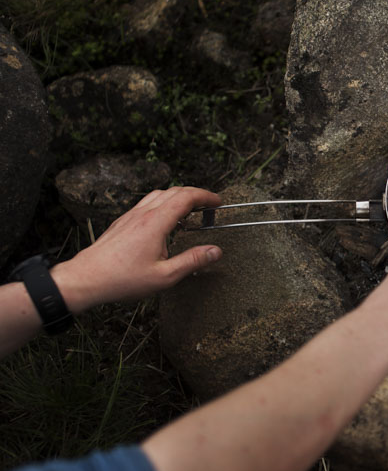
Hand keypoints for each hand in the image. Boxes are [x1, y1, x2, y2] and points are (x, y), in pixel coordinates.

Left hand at [52, 187, 221, 311]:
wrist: (85, 279)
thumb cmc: (122, 279)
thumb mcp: (164, 276)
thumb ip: (192, 261)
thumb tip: (215, 252)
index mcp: (156, 223)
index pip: (186, 197)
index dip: (205, 196)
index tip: (218, 202)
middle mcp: (143, 214)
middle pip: (174, 191)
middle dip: (195, 194)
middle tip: (209, 205)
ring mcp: (130, 216)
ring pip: (159, 194)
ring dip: (178, 197)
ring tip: (190, 210)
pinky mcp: (122, 222)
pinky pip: (147, 203)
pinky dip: (163, 204)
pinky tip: (165, 221)